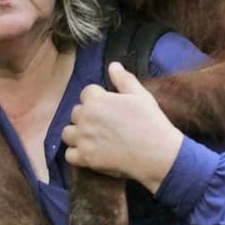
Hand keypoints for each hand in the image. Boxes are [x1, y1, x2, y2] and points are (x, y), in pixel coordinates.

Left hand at [62, 62, 183, 193]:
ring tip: (92, 136)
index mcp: (96, 100)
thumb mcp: (140, 94)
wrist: (157, 153)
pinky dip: (77, 153)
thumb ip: (123, 78)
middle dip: (86, 114)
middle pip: (76, 112)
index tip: (110, 105)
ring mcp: (83, 139)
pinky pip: (69, 155)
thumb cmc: (150, 121)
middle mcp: (85, 118)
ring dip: (77, 133)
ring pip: (67, 133)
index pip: (86, 92)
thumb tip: (113, 65)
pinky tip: (89, 151)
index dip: (98, 97)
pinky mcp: (86, 159)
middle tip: (103, 122)